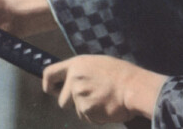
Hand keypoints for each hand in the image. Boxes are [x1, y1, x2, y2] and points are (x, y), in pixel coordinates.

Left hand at [43, 55, 166, 123]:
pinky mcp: (86, 110)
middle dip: (73, 104)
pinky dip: (96, 116)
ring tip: (103, 101)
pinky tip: (107, 107)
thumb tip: (72, 81)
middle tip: (90, 99)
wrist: (135, 88)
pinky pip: (87, 118)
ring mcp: (79, 96)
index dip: (48, 84)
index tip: (52, 90)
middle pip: (62, 101)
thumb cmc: (122, 75)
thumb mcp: (98, 64)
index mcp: (76, 65)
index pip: (49, 73)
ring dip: (87, 110)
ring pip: (76, 111)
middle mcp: (74, 80)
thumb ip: (81, 72)